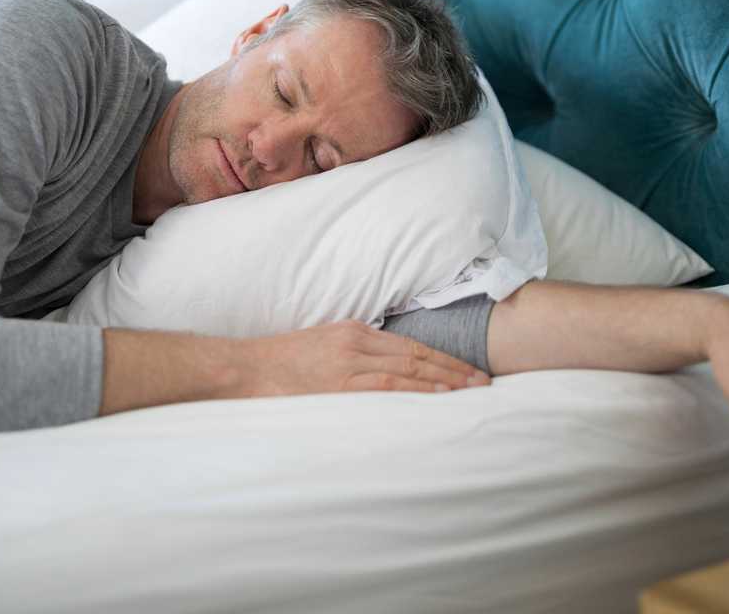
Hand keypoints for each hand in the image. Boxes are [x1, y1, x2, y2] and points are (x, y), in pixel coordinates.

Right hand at [242, 319, 491, 397]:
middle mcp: (356, 343)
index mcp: (353, 331)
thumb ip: (351, 355)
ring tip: (473, 392)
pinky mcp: (338, 384)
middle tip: (485, 382)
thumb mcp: (320, 347)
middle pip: (417, 355)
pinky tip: (439, 396)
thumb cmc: (278, 364)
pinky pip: (387, 386)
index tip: (469, 370)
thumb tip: (383, 369)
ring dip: (445, 381)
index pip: (411, 345)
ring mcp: (348, 363)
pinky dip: (417, 390)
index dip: (444, 358)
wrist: (244, 369)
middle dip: (455, 369)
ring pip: (409, 369)